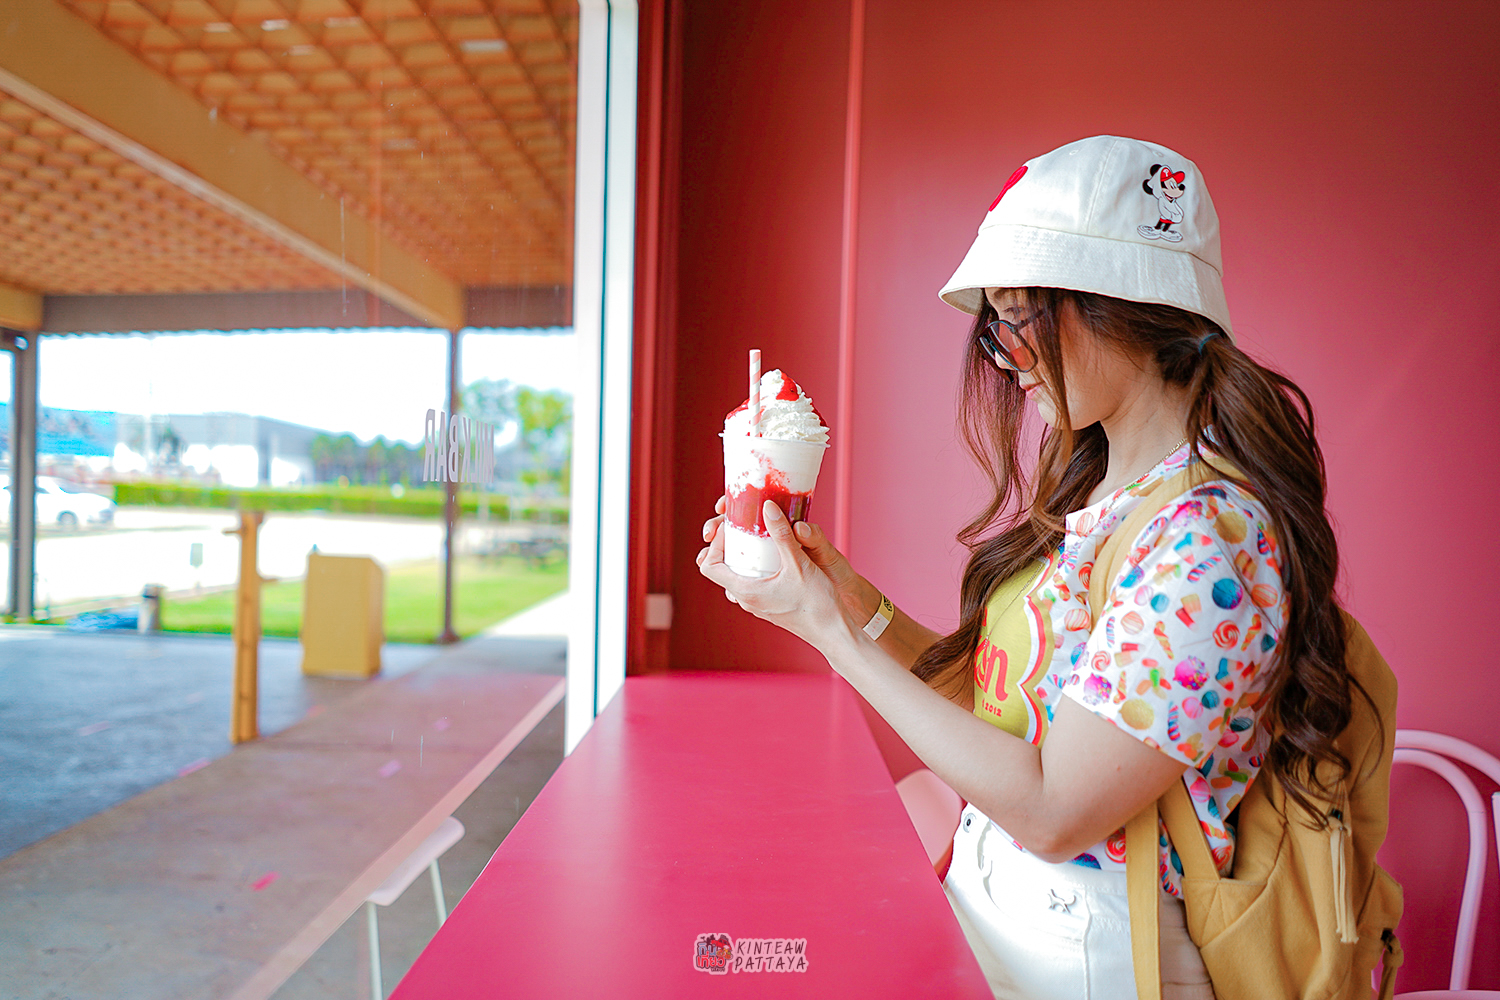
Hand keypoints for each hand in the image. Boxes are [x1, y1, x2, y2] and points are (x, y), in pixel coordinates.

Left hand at [697, 500, 851, 649]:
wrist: (834, 633)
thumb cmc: (817, 605)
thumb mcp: (799, 564)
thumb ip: (782, 535)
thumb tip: (767, 507)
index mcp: (746, 591)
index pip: (709, 566)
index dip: (715, 544)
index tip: (730, 528)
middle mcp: (747, 600)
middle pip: (721, 569)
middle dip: (727, 545)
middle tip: (742, 528)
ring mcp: (757, 604)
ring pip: (737, 576)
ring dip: (742, 556)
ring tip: (757, 537)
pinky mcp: (769, 604)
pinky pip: (752, 582)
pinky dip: (755, 566)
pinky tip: (774, 555)